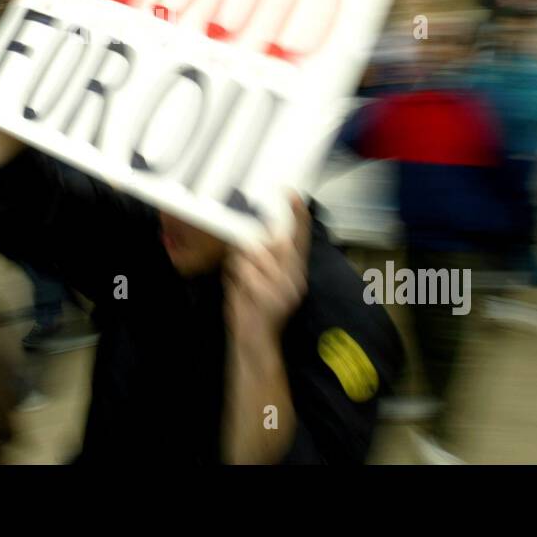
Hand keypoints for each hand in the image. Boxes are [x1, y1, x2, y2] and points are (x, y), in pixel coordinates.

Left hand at [224, 193, 310, 346]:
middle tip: (244, 267)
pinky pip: (245, 272)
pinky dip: (236, 280)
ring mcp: (283, 288)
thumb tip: (252, 236)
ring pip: (254, 254)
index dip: (297, 215)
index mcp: (295, 272)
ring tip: (242, 286)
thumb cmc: (253, 309)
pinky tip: (241, 293)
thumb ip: (261, 258)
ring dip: (239, 266)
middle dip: (252, 249)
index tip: (291, 193)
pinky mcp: (269, 296)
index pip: (300, 238)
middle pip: (274, 241)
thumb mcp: (258, 279)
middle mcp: (294, 277)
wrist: (254, 343)